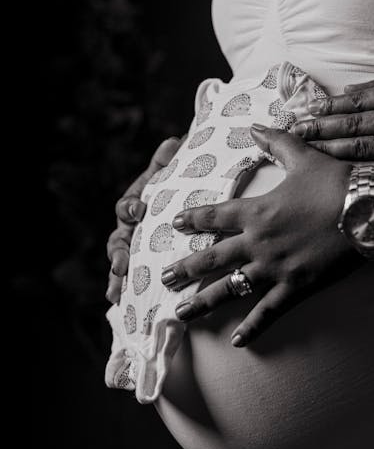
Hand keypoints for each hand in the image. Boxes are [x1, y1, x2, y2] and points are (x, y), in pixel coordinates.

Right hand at [105, 136, 182, 302]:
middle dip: (118, 253)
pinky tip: (120, 306)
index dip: (130, 208)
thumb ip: (168, 163)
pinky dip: (124, 291)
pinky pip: (130, 280)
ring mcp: (133, 249)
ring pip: (120, 263)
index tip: (139, 210)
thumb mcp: (172, 177)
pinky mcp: (140, 266)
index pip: (127, 206)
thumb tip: (171, 142)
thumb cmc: (176, 190)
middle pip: (118, 241)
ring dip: (116, 278)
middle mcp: (130, 229)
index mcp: (136, 205)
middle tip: (121, 264)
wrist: (183, 211)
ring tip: (115, 292)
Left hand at [162, 126, 360, 346]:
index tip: (174, 224)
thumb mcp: (304, 157)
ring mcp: (275, 268)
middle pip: (211, 258)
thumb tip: (255, 126)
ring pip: (230, 289)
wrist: (370, 211)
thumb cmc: (337, 182)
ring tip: (180, 313)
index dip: (192, 220)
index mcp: (257, 211)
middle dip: (184, 269)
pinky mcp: (297, 287)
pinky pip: (269, 311)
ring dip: (203, 302)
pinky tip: (237, 342)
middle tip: (163, 278)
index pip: (214, 217)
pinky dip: (253, 328)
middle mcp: (258, 242)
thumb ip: (277, 142)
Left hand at [291, 78, 373, 159]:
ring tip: (306, 148)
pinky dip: (350, 164)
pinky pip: (373, 163)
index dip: (329, 106)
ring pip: (358, 145)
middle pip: (351, 122)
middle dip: (320, 127)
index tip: (309, 109)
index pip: (356, 100)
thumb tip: (348, 91)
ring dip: (328, 147)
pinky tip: (331, 166)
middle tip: (297, 131)